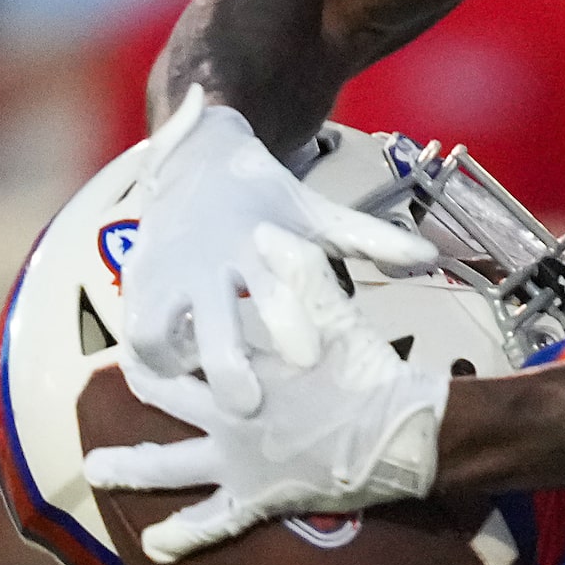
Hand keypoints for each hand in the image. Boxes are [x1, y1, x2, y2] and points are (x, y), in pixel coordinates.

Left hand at [86, 226, 449, 563]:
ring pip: (169, 465)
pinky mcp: (254, 498)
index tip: (156, 322)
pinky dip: (183, 535)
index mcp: (245, 363)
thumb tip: (265, 231)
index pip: (196, 341)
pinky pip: (211, 523)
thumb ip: (300, 271)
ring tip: (96, 466)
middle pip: (169, 398)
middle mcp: (228, 413)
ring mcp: (235, 459)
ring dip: (131, 467)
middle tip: (123, 379)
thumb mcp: (337, 311)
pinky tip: (155, 544)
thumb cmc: (368, 372)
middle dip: (144, 385)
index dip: (175, 332)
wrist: (401, 435)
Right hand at [121, 85, 435, 415]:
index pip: (274, 283)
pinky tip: (172, 380)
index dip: (290, 322)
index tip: (310, 359)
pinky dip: (148, 363)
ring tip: (200, 394)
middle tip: (248, 406)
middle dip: (228, 365)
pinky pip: (133, 336)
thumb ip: (372, 240)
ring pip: (158, 332)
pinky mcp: (136, 285)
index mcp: (259, 241)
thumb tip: (431, 260)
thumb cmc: (268, 201)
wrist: (198, 158)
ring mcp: (166, 273)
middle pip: (212, 321)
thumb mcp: (318, 216)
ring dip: (178, 369)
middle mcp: (209, 259)